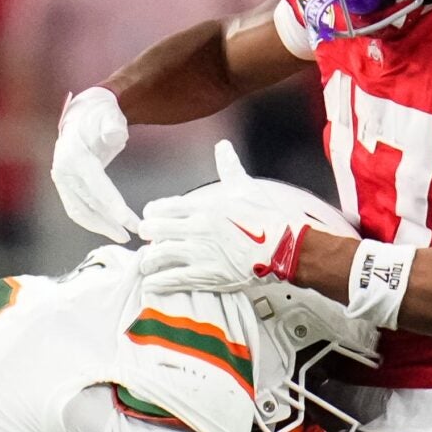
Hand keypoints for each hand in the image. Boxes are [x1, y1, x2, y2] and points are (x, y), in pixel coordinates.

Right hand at [50, 86, 140, 242]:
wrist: (82, 115)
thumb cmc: (100, 115)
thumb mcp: (109, 114)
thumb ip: (113, 125)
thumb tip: (115, 134)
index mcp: (74, 155)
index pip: (96, 185)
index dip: (113, 205)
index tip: (130, 221)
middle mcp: (63, 170)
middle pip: (88, 203)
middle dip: (110, 222)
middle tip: (133, 233)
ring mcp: (61, 180)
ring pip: (81, 211)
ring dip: (101, 226)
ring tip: (124, 236)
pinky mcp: (65, 187)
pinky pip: (77, 209)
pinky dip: (93, 221)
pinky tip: (110, 228)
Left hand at [136, 142, 310, 294]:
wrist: (284, 247)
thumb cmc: (267, 219)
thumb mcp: (245, 188)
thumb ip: (228, 168)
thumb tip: (223, 147)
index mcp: (204, 206)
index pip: (163, 206)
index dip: (152, 213)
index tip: (150, 216)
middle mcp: (198, 228)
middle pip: (155, 229)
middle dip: (148, 234)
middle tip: (148, 238)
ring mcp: (201, 253)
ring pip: (159, 255)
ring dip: (149, 260)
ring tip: (147, 264)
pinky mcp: (207, 275)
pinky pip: (173, 279)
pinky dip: (158, 282)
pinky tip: (152, 283)